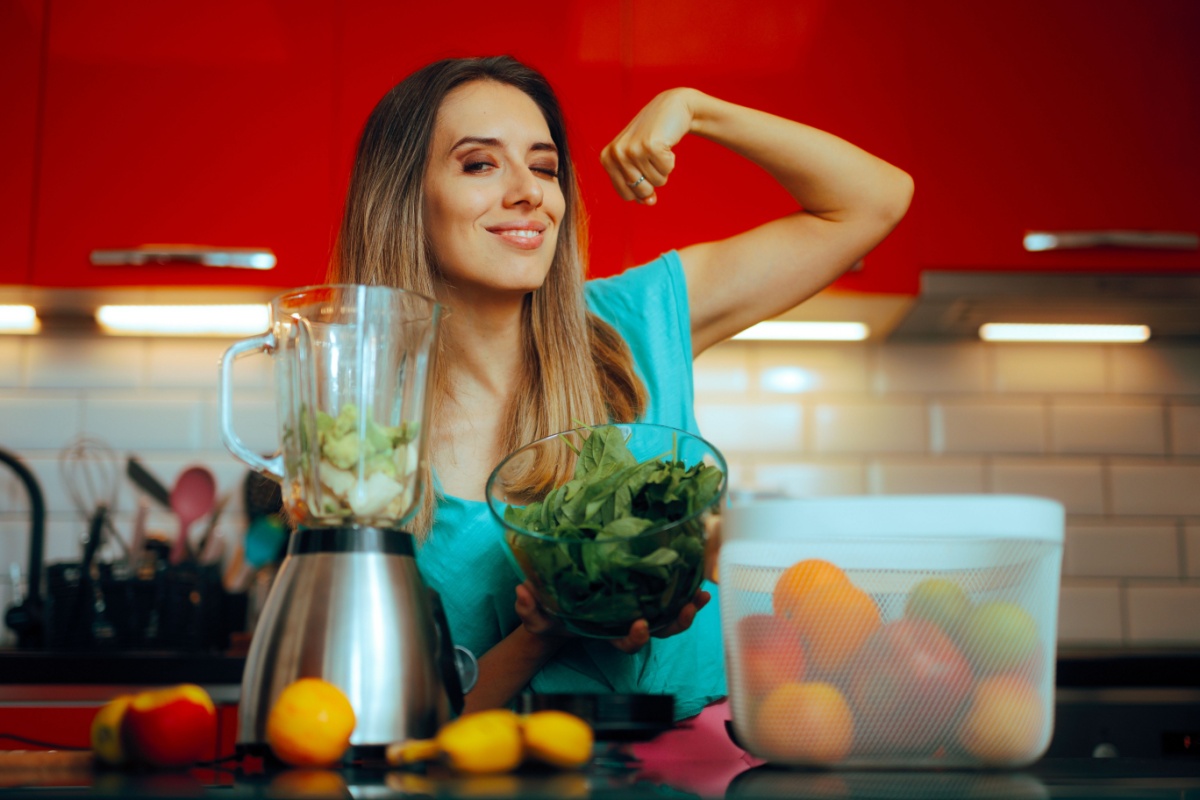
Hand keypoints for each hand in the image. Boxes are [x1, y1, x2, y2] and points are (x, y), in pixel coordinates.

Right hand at [514, 582, 712, 654]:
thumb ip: (528, 608)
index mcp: (606, 632)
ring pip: (670, 618)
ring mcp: (638, 610)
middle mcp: (626, 624)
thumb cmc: (550, 615)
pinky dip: (685, 590)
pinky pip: (669, 596)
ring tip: (701, 593)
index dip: (635, 637)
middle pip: (659, 631)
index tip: (639, 625)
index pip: (625, 642)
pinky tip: (698, 578)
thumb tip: (522, 590)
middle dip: (676, 622)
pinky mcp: (643, 594)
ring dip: (688, 607)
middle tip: (688, 607)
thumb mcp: (534, 615)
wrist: (560, 610)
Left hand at [600, 88, 699, 205]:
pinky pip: (667, 169)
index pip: (626, 195)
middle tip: (652, 156)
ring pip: (657, 181)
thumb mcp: (638, 163)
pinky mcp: (650, 145)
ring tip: (659, 148)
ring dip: (663, 168)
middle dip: (654, 179)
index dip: (641, 189)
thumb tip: (649, 202)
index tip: (645, 169)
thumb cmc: (652, 138)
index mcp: (607, 159)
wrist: (671, 108)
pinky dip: (671, 159)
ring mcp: (632, 149)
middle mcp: (616, 154)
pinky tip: (665, 143)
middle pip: (642, 190)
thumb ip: (639, 186)